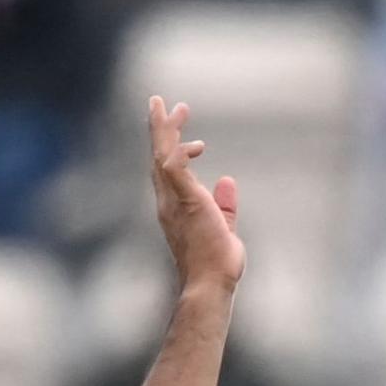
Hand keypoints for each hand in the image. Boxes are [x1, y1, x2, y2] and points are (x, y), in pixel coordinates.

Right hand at [147, 97, 244, 301]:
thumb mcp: (224, 227)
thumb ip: (224, 204)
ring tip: (174, 108)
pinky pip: (175, 168)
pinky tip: (195, 144)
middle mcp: (168, 202)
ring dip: (167, 130)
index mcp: (176, 207)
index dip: (174, 150)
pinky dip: (181, 152)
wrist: (210, 283)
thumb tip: (227, 180)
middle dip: (160, 128)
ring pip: (163, 155)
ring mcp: (173, 202)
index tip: (195, 140)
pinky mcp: (184, 201)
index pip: (168, 171)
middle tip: (160, 102)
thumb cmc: (215, 264)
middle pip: (158, 156)